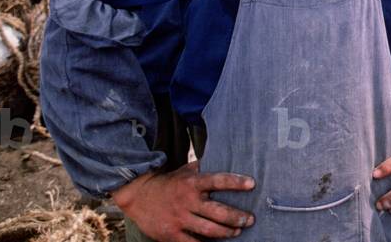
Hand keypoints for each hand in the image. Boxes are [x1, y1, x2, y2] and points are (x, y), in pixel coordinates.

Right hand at [110, 161, 254, 240]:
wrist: (138, 196)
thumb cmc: (169, 183)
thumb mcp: (185, 171)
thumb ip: (204, 168)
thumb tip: (225, 156)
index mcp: (193, 183)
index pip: (218, 180)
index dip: (236, 182)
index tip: (252, 183)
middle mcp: (187, 201)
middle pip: (218, 211)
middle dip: (237, 217)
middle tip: (250, 219)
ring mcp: (179, 219)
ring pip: (208, 230)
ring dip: (226, 232)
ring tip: (237, 231)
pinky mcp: (171, 234)